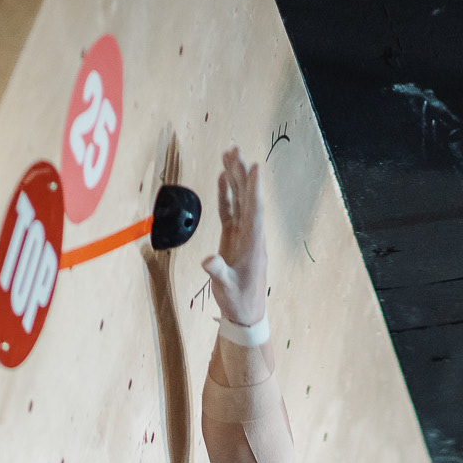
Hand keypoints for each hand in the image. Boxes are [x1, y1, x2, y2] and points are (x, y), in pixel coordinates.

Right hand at [201, 148, 266, 326]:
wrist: (245, 313)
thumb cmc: (239, 301)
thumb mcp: (227, 289)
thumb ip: (218, 272)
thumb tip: (208, 260)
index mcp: (253, 244)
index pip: (254, 211)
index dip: (253, 188)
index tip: (254, 166)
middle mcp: (251, 234)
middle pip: (247, 198)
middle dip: (241, 173)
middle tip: (235, 149)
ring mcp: (242, 234)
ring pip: (239, 200)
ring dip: (235, 177)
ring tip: (229, 154)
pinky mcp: (233, 237)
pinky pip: (230, 210)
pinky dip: (226, 194)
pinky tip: (223, 177)